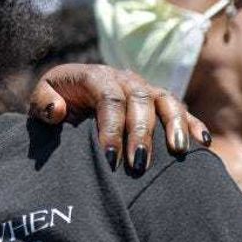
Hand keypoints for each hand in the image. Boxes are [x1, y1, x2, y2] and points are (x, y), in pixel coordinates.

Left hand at [28, 64, 209, 174]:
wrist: (68, 94)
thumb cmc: (54, 101)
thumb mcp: (40, 100)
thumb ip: (42, 103)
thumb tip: (57, 111)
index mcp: (94, 75)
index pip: (110, 99)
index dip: (112, 128)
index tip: (110, 158)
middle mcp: (124, 78)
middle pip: (141, 101)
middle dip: (141, 134)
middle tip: (137, 165)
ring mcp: (144, 88)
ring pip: (165, 100)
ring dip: (174, 126)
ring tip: (177, 151)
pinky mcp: (157, 100)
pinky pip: (179, 109)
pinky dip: (191, 124)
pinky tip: (201, 143)